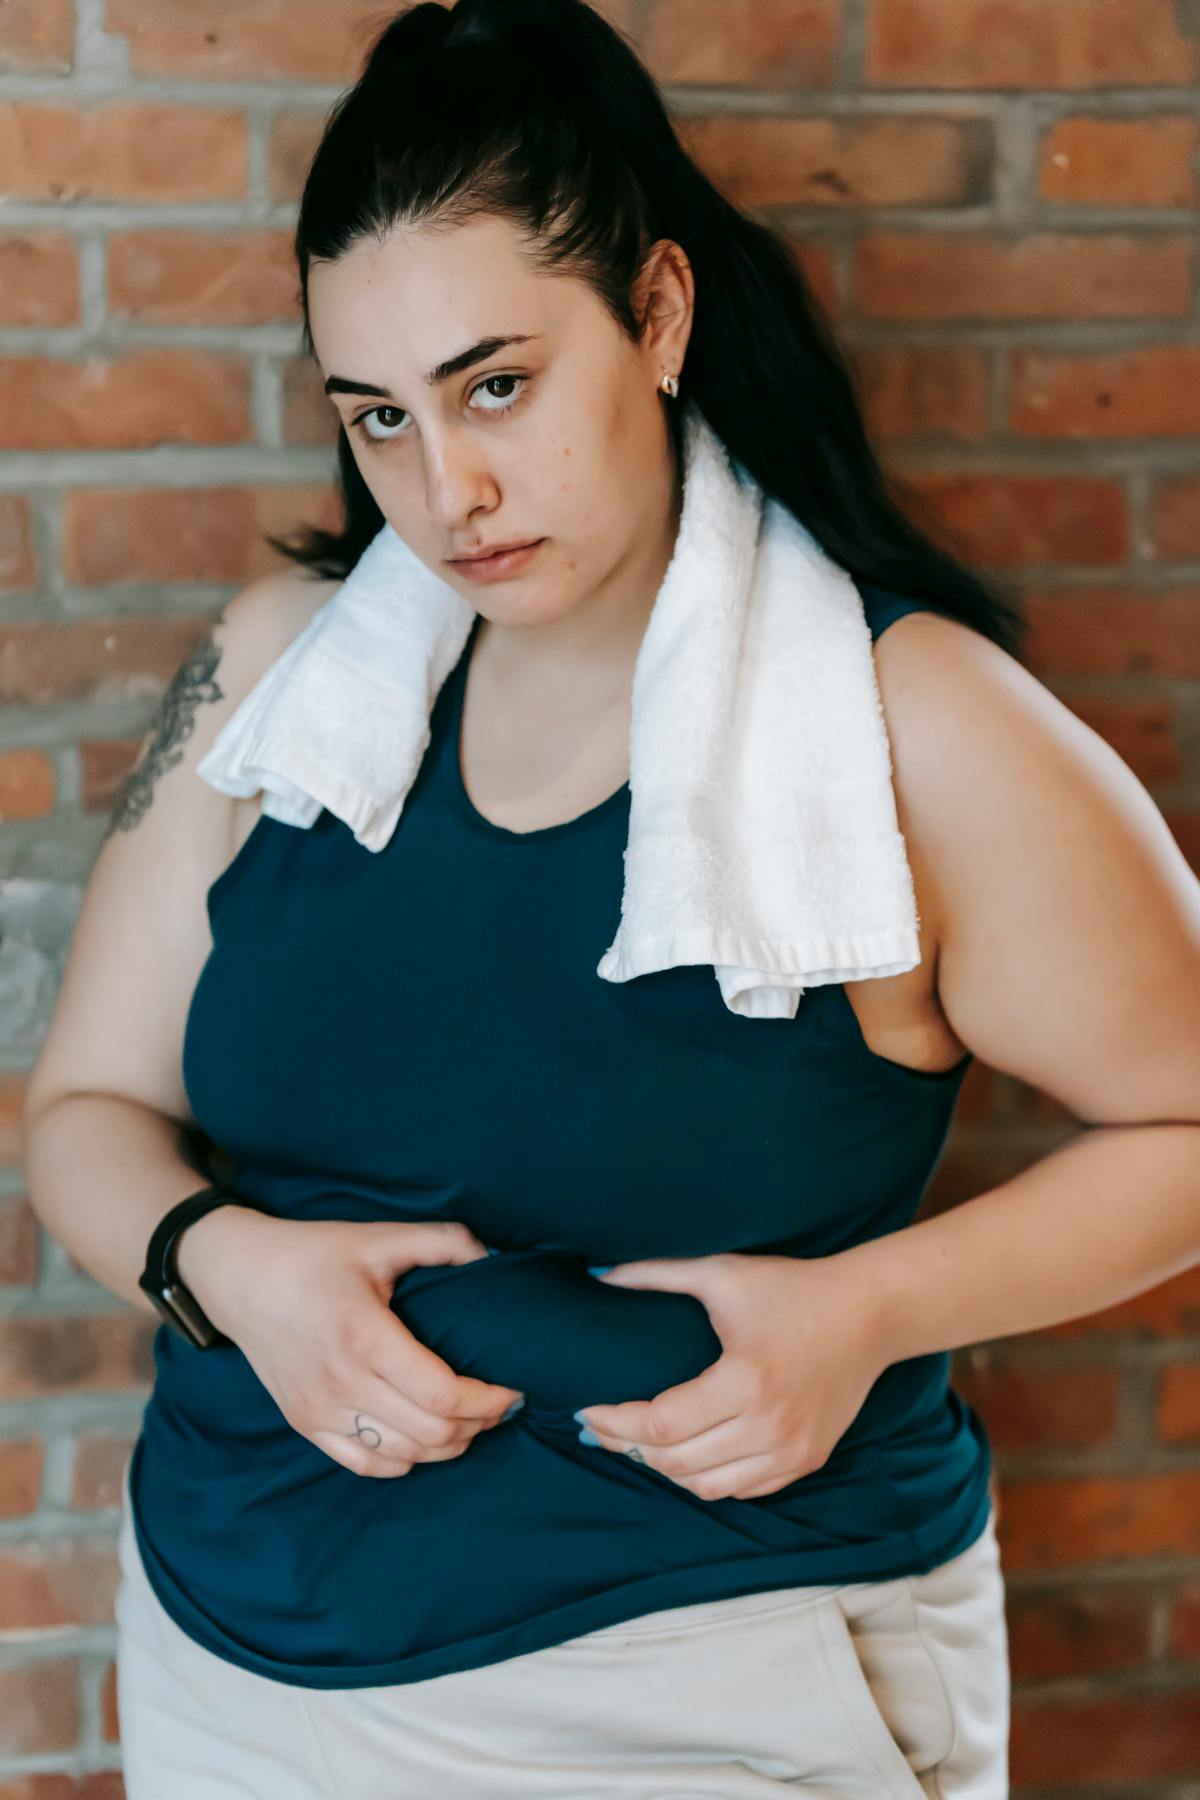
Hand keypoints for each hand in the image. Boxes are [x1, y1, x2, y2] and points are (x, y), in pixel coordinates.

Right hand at [176, 1210, 522, 1478]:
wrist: (239, 1277)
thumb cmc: (313, 1255)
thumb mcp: (377, 1237)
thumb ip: (442, 1242)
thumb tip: (493, 1257)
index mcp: (365, 1335)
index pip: (442, 1394)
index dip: (487, 1400)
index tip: (513, 1388)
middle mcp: (342, 1383)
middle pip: (431, 1432)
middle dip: (478, 1424)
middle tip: (500, 1404)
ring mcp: (320, 1411)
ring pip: (404, 1456)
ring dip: (448, 1446)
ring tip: (471, 1421)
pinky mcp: (305, 1424)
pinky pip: (365, 1465)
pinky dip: (405, 1461)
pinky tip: (425, 1439)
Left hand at [576, 1252, 890, 1500]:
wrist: (870, 1314)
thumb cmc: (792, 1288)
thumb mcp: (723, 1273)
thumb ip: (656, 1273)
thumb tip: (598, 1273)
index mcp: (745, 1382)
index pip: (660, 1425)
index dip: (614, 1423)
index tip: (585, 1411)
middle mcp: (769, 1427)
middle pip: (676, 1462)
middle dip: (628, 1446)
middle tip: (599, 1427)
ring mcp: (792, 1452)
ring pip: (706, 1487)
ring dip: (665, 1469)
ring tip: (637, 1442)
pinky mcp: (806, 1461)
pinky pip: (742, 1489)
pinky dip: (706, 1479)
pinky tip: (685, 1455)